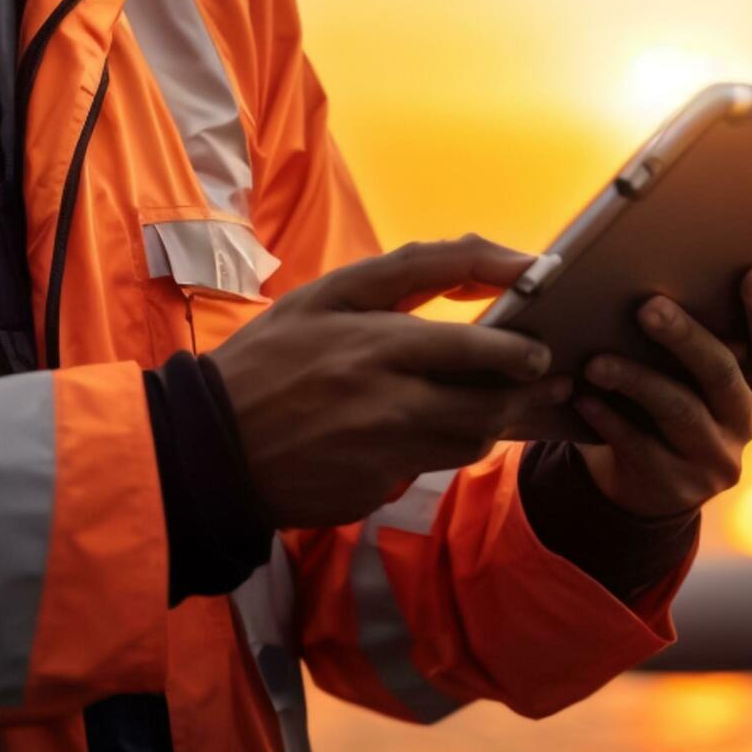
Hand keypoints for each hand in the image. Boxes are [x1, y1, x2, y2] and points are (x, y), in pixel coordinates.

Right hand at [206, 235, 565, 529]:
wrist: (210, 447)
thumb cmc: (269, 360)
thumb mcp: (323, 296)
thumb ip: (404, 274)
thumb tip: (482, 263)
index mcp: (375, 343)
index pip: (476, 346)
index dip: (519, 347)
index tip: (539, 345)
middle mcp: (388, 400)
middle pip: (487, 402)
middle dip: (524, 389)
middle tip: (541, 377)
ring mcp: (384, 451)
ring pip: (468, 440)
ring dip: (488, 421)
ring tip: (489, 403)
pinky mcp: (375, 489)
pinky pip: (427, 468)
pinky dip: (436, 449)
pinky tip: (423, 432)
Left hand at [570, 244, 751, 518]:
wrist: (640, 472)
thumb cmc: (677, 382)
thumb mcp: (716, 342)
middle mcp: (745, 416)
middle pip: (728, 374)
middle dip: (690, 338)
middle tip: (650, 306)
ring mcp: (714, 455)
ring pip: (681, 410)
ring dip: (637, 380)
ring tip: (597, 360)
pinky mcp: (676, 485)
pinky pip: (641, 447)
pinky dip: (611, 419)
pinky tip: (585, 396)